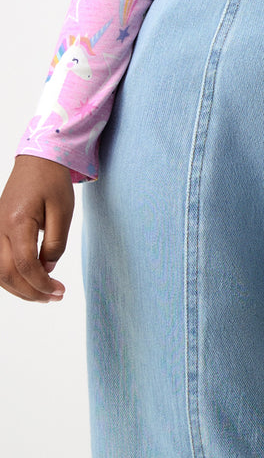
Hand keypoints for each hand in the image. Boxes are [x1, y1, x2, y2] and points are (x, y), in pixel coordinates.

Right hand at [0, 155, 74, 301]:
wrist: (37, 160)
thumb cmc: (52, 182)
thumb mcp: (63, 210)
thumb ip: (56, 243)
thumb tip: (47, 269)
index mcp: (17, 222)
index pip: (24, 265)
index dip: (41, 283)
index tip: (58, 291)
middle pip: (7, 274)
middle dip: (30, 292)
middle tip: (55, 297)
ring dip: (20, 288)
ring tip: (45, 295)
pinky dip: (12, 277)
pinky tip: (30, 282)